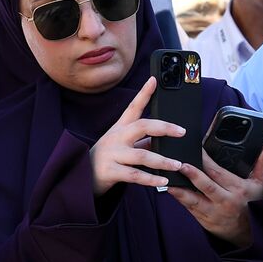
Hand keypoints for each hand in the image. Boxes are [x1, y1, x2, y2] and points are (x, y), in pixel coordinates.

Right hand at [89, 76, 181, 196]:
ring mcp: (112, 154)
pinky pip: (135, 175)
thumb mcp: (123, 145)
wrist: (81, 176)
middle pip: (142, 127)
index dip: (144, 93)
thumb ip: (143, 142)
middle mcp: (116, 137)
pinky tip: (163, 182)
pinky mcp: (110, 171)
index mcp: (120, 128)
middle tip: (181, 132)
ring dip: (162, 160)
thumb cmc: (107, 158)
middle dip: (163, 128)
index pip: (133, 107)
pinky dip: (151, 179)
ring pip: (141, 155)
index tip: (154, 80)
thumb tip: (165, 141)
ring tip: (177, 165)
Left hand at [166, 140, 262, 248]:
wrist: (249, 234)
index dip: (206, 160)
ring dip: (179, 190)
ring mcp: (213, 212)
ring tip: (168, 179)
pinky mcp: (203, 219)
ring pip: (193, 200)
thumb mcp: (261, 184)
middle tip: (179, 163)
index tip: (197, 148)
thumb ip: (262, 162)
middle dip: (192, 174)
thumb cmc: (253, 204)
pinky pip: (189, 208)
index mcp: (237, 189)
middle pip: (206, 185)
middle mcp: (225, 201)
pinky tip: (169, 189)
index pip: (219, 172)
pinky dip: (179, 198)